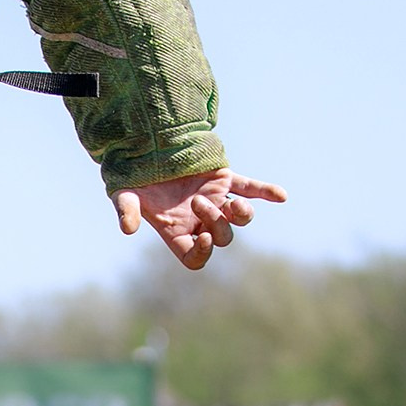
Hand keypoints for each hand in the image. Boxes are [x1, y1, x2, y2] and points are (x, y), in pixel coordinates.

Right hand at [114, 168, 287, 269]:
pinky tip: (281, 196)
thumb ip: (126, 211)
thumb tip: (128, 229)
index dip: (203, 254)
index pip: (194, 258)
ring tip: (232, 203)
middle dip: (215, 222)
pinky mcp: (224, 178)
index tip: (204, 239)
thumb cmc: (133, 178)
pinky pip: (250, 187)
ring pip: (238, 218)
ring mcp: (215, 199)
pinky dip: (265, 191)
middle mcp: (198, 220)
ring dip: (240, 213)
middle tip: (198, 201)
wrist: (147, 147)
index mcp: (176, 231)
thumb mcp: (124, 194)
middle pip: (222, 237)